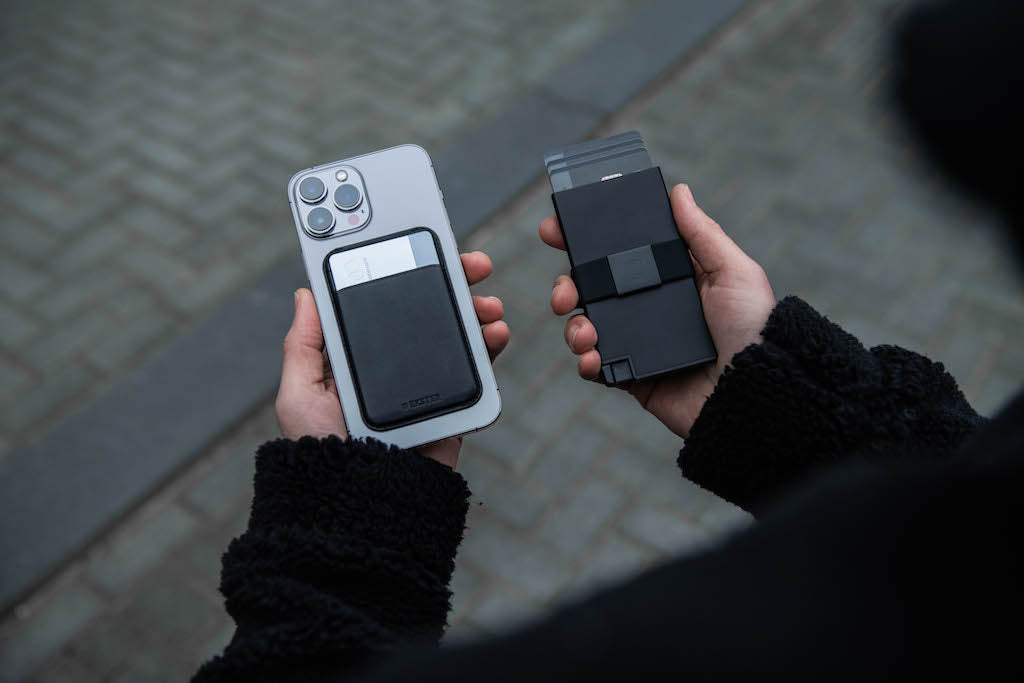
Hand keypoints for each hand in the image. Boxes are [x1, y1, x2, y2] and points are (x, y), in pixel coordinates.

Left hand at [275, 251, 509, 468]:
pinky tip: (494, 333)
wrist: (365, 508)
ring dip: (475, 310)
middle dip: (449, 281)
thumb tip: (305, 294)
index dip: (396, 268)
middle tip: (470, 262)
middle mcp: (390, 366)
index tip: (414, 242)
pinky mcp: (450, 406)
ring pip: (454, 334)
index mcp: (353, 358)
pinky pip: (474, 371)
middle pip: (422, 310)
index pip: (377, 302)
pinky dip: (489, 347)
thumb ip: (303, 347)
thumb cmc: (322, 458)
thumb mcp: (298, 397)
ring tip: (488, 303)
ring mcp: (423, 385)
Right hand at [541, 183, 774, 437]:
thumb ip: (702, 233)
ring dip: (573, 325)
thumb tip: (678, 192)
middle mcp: (650, 308)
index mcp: (669, 278)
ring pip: (586, 326)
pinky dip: (585, 361)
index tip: (556, 230)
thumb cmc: (754, 329)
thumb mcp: (734, 272)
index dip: (585, 241)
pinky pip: (597, 367)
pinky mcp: (634, 377)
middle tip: (564, 292)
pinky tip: (592, 357)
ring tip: (585, 331)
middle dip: (566, 286)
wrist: (755, 391)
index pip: (619, 254)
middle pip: (592, 289)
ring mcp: (639, 343)